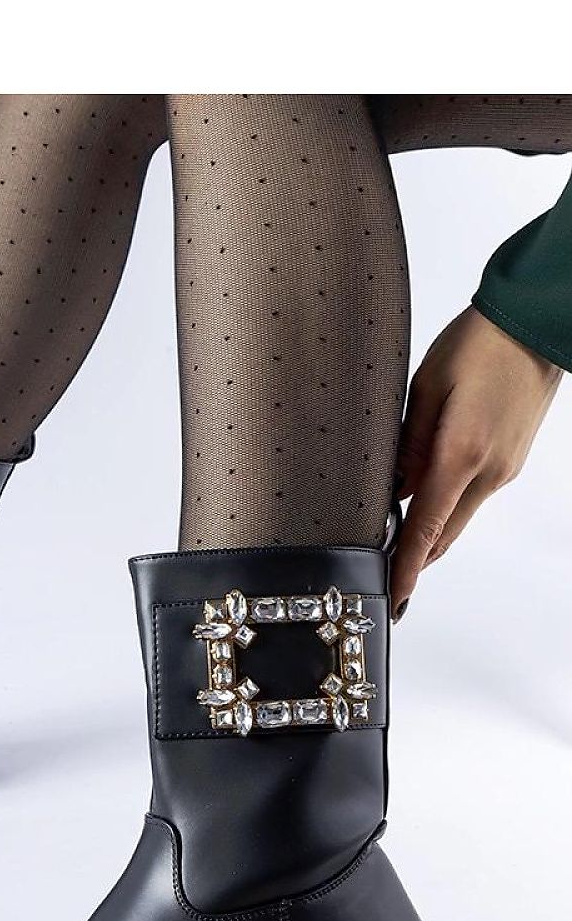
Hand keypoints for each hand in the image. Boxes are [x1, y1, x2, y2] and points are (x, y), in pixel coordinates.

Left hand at [391, 306, 561, 616]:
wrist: (533, 325)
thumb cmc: (478, 344)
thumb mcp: (425, 388)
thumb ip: (408, 444)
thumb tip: (394, 488)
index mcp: (461, 455)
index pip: (426, 528)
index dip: (408, 566)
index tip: (395, 594)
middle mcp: (489, 471)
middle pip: (445, 532)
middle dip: (416, 556)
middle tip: (387, 572)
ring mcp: (505, 468)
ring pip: (459, 514)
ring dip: (430, 526)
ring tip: (396, 532)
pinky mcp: (511, 458)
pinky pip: (473, 493)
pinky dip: (447, 501)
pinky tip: (426, 488)